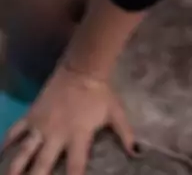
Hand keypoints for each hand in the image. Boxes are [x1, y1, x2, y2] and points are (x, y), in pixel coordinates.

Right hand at [0, 64, 140, 174]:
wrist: (82, 67)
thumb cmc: (100, 93)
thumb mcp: (115, 113)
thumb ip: (125, 133)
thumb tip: (137, 152)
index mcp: (78, 136)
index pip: (75, 168)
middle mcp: (57, 135)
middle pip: (43, 166)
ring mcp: (41, 125)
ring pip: (24, 153)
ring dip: (16, 168)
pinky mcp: (32, 115)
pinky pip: (16, 131)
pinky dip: (7, 142)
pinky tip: (1, 153)